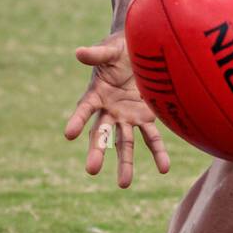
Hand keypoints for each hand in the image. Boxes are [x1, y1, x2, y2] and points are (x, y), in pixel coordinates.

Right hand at [65, 31, 169, 187]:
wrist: (141, 49)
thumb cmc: (120, 48)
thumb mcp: (109, 50)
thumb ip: (96, 54)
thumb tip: (78, 52)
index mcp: (96, 94)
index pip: (84, 110)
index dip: (76, 120)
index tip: (68, 134)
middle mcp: (109, 110)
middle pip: (101, 134)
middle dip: (97, 151)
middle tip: (91, 170)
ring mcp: (127, 117)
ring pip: (125, 143)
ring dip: (125, 163)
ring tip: (124, 184)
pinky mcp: (146, 117)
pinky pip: (152, 138)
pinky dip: (158, 153)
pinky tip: (164, 168)